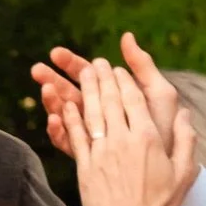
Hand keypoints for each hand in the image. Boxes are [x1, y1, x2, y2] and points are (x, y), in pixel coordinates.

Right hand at [30, 30, 180, 152]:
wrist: (169, 169)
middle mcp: (99, 114)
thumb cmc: (165, 129)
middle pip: (70, 92)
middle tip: (37, 70)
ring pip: (65, 115)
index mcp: (112, 96)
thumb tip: (125, 37)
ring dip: (52, 102)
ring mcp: (91, 135)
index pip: (88, 75)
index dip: (71, 63)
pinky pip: (68, 142)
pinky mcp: (88, 156)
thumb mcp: (159, 93)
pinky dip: (59, 131)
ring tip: (45, 90)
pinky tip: (55, 120)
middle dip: (53, 79)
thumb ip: (143, 67)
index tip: (56, 54)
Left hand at [32, 33, 194, 205]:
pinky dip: (70, 118)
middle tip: (97, 62)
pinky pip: (76, 137)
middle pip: (111, 101)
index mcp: (148, 139)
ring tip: (83, 72)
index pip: (134, 100)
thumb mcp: (185, 173)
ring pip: (92, 114)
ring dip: (86, 90)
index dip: (125, 81)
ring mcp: (101, 154)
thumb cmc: (162, 205)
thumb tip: (186, 114)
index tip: (120, 69)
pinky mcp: (85, 168)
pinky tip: (67, 104)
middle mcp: (123, 141)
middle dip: (103, 78)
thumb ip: (187, 140)